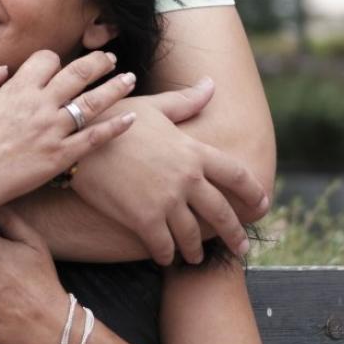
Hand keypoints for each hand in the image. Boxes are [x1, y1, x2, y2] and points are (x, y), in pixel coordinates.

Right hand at [0, 50, 137, 232]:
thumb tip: (5, 70)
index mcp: (17, 89)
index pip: (47, 60)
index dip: (55, 60)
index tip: (61, 66)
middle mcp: (40, 105)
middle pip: (78, 73)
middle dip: (98, 63)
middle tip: (110, 60)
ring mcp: (52, 131)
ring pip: (92, 102)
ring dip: (115, 88)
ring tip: (130, 79)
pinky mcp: (60, 157)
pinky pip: (95, 138)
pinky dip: (115, 127)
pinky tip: (132, 119)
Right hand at [70, 78, 268, 264]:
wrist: (80, 138)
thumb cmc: (116, 118)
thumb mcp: (154, 107)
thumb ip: (186, 102)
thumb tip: (211, 85)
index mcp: (194, 152)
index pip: (236, 175)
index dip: (253, 193)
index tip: (262, 205)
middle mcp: (187, 179)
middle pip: (221, 213)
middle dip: (234, 234)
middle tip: (241, 248)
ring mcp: (166, 201)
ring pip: (192, 236)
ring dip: (196, 250)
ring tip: (195, 257)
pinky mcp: (143, 219)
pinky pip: (163, 246)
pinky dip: (166, 255)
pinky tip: (165, 258)